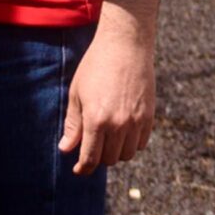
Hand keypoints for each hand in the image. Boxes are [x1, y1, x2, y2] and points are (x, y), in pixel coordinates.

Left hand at [61, 0, 159, 173]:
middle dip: (98, 157)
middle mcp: (117, 124)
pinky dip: (131, 143)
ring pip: (126, 154)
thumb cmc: (95, 66)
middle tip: (92, 145)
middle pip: (109, 159)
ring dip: (115, 151)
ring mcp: (135, 121)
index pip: (90, 158)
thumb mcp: (77, 93)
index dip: (83, 168)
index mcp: (96, 119)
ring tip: (107, 137)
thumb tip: (65, 149)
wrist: (125, 45)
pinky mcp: (148, 116)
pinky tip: (122, 131)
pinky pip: (140, 144)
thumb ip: (73, 124)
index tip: (78, 170)